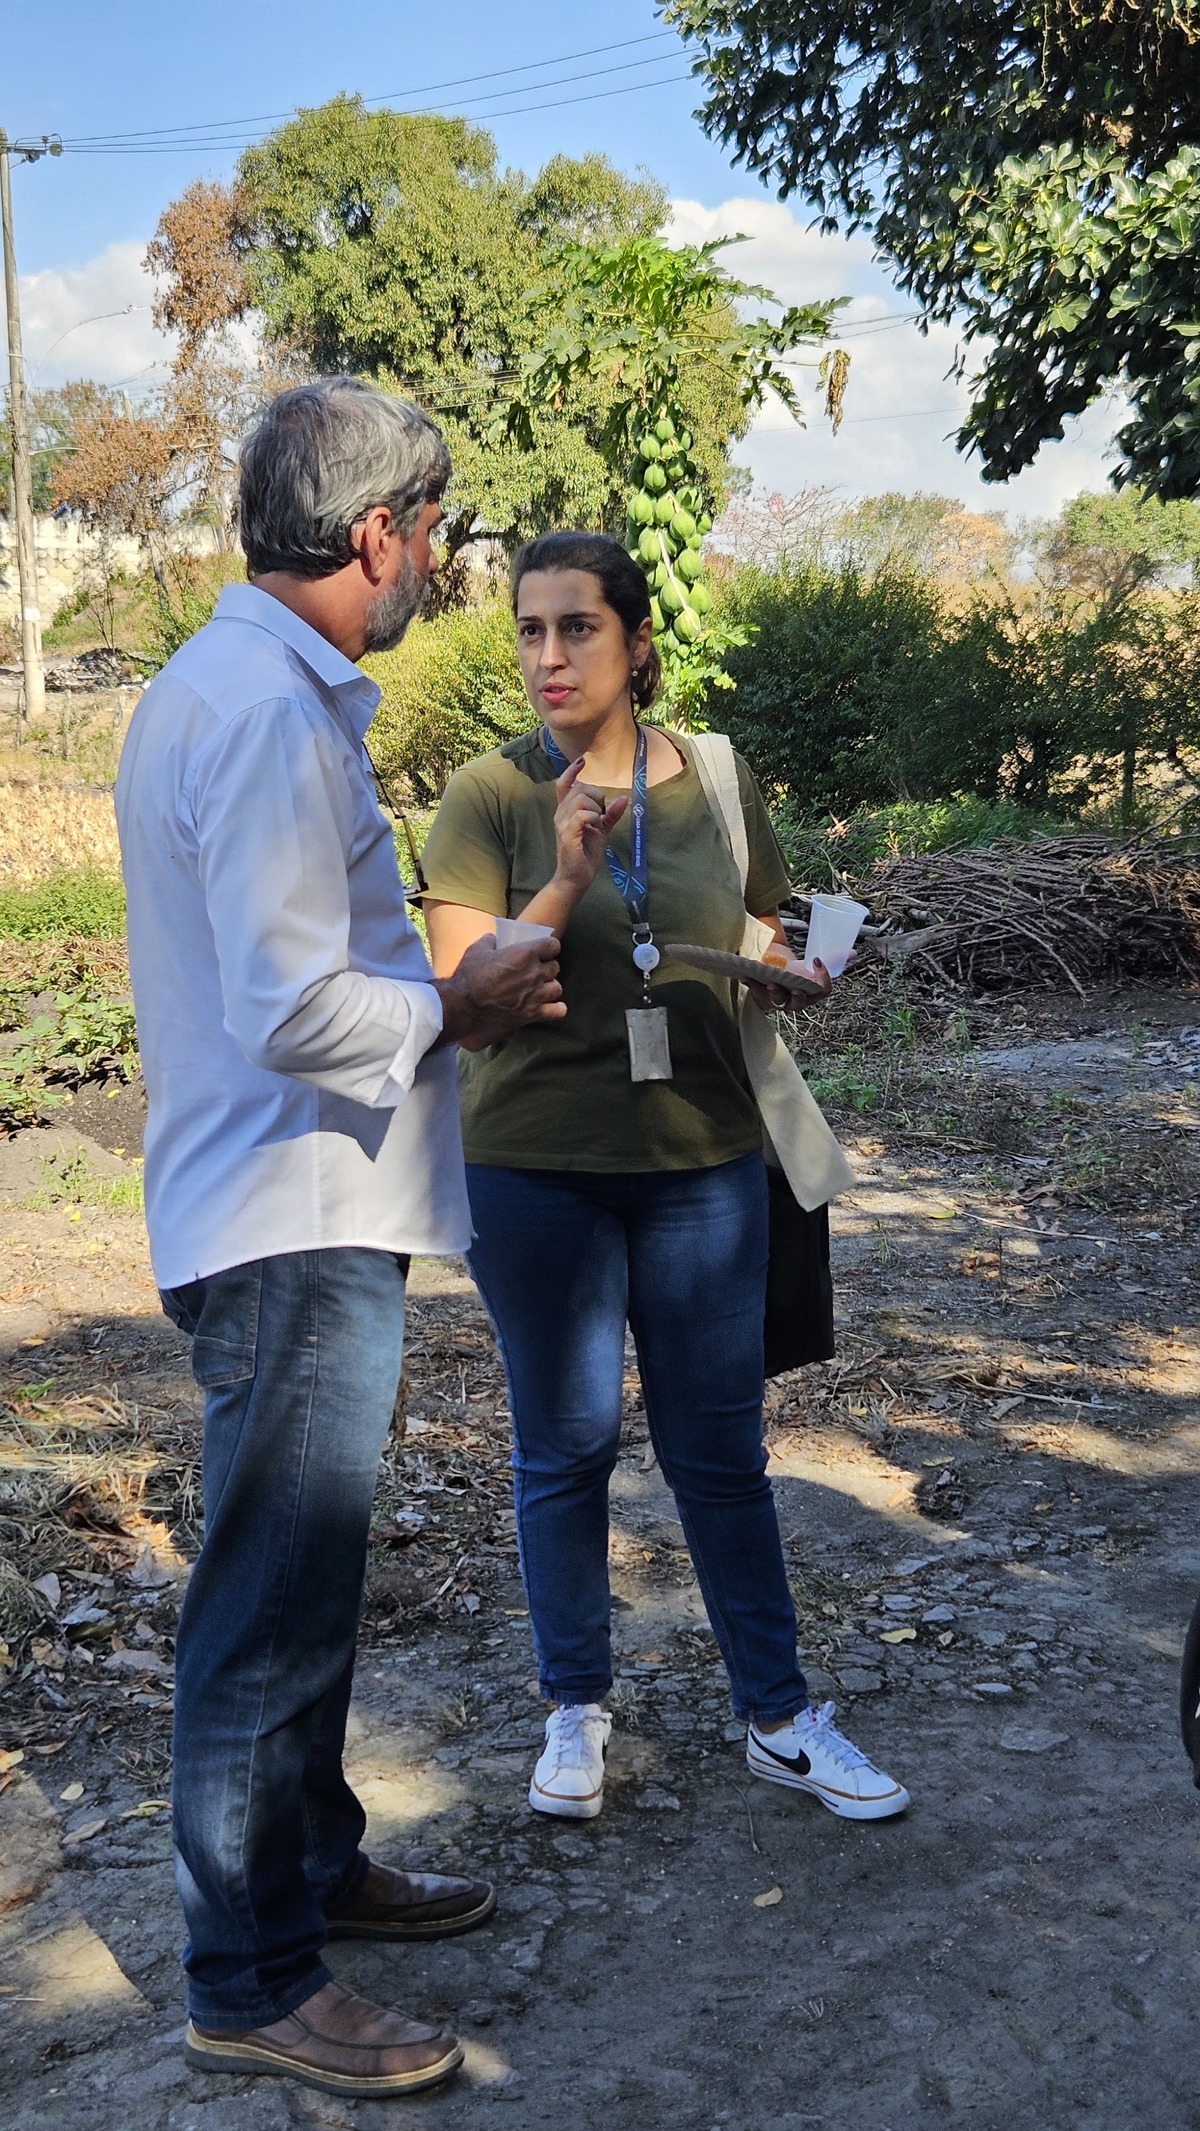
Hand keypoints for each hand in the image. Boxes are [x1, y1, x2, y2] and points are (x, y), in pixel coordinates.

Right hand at [435, 932, 564, 1050]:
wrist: (463, 1007)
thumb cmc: (469, 976)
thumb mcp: (477, 950)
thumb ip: (489, 941)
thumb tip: (493, 938)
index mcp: (525, 953)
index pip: (553, 945)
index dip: (549, 947)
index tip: (543, 950)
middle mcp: (535, 973)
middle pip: (555, 967)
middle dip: (547, 967)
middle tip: (536, 970)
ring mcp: (536, 995)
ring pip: (557, 988)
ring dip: (550, 987)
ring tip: (540, 988)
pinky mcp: (532, 1014)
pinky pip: (557, 1011)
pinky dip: (555, 1009)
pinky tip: (548, 1006)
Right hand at [550, 757, 628, 901]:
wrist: (575, 878)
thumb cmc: (586, 853)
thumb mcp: (602, 830)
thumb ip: (611, 814)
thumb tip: (624, 798)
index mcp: (566, 811)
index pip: (563, 784)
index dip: (571, 771)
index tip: (582, 760)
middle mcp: (560, 814)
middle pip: (579, 788)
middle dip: (596, 796)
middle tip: (601, 815)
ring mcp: (562, 823)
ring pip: (580, 799)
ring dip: (596, 809)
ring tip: (597, 824)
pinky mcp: (566, 835)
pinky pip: (582, 815)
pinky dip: (593, 818)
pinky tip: (596, 828)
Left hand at [746, 957, 832, 1013]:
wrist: (770, 963)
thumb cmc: (790, 963)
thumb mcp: (807, 959)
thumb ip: (826, 956)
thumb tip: (844, 951)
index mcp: (812, 991)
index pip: (823, 990)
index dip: (824, 978)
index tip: (816, 961)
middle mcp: (796, 999)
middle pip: (800, 1003)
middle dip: (798, 996)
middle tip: (796, 989)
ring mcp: (779, 1001)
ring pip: (779, 1002)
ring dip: (776, 993)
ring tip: (771, 984)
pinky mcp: (762, 999)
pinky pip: (758, 997)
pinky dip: (753, 987)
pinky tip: (748, 977)